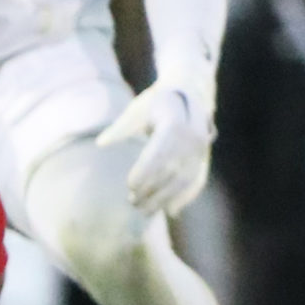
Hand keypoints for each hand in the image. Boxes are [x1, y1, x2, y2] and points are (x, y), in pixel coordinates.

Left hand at [95, 77, 214, 217]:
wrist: (188, 93)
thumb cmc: (156, 103)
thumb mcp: (138, 109)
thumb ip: (121, 127)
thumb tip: (101, 143)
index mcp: (175, 123)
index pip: (159, 153)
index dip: (145, 172)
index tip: (129, 185)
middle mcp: (192, 138)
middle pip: (171, 171)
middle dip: (152, 190)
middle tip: (132, 202)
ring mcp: (200, 149)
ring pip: (184, 180)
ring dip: (165, 198)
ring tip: (145, 210)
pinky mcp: (203, 158)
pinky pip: (195, 182)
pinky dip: (184, 198)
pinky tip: (169, 211)